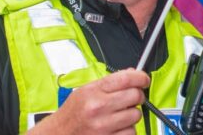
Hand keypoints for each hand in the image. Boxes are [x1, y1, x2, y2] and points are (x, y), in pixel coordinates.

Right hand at [29, 68, 149, 134]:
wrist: (58, 134)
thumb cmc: (72, 113)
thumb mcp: (85, 91)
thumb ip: (109, 82)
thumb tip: (133, 73)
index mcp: (93, 91)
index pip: (126, 78)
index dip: (141, 77)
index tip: (144, 80)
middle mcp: (98, 108)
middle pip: (135, 96)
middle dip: (136, 97)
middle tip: (130, 99)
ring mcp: (103, 126)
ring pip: (135, 115)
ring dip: (131, 115)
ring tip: (119, 115)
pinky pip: (131, 133)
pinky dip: (127, 130)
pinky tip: (117, 128)